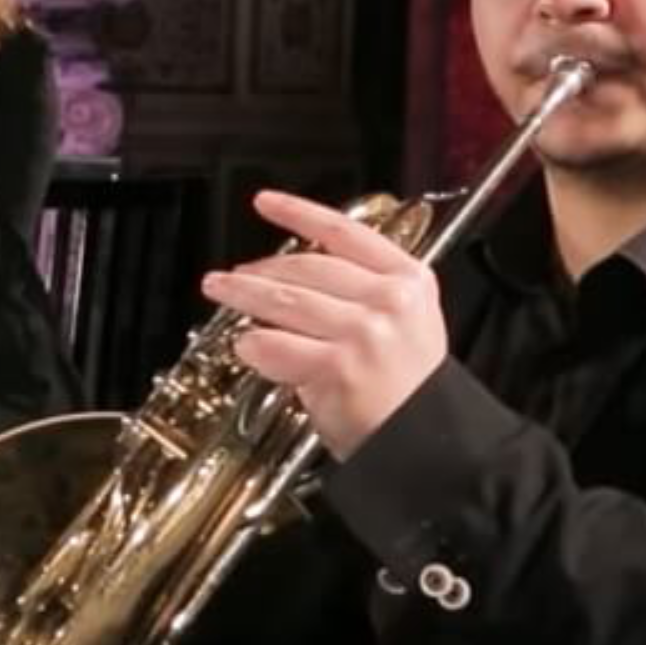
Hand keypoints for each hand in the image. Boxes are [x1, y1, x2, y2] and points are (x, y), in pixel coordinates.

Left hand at [201, 191, 447, 460]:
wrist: (426, 442)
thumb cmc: (408, 391)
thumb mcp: (406, 324)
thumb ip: (361, 294)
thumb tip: (293, 279)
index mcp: (409, 279)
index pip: (345, 232)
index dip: (299, 212)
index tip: (265, 202)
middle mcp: (389, 300)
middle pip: (308, 267)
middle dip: (261, 268)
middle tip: (230, 273)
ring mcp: (364, 332)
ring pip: (285, 300)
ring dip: (243, 294)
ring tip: (220, 290)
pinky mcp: (338, 366)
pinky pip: (277, 345)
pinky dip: (254, 345)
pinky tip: (243, 345)